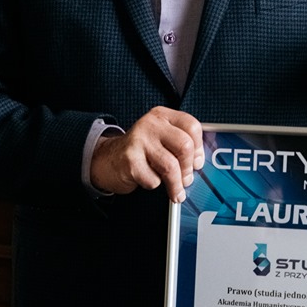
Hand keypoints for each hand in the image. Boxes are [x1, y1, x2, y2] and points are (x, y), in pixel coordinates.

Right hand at [90, 106, 204, 202]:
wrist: (107, 159)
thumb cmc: (140, 151)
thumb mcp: (160, 138)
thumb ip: (179, 143)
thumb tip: (199, 161)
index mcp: (162, 115)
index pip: (192, 126)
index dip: (199, 148)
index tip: (197, 162)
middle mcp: (151, 124)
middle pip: (184, 146)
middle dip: (188, 169)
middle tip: (186, 179)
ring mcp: (139, 140)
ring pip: (171, 166)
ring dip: (176, 184)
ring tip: (176, 191)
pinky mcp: (129, 159)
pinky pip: (153, 179)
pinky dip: (154, 184)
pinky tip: (149, 180)